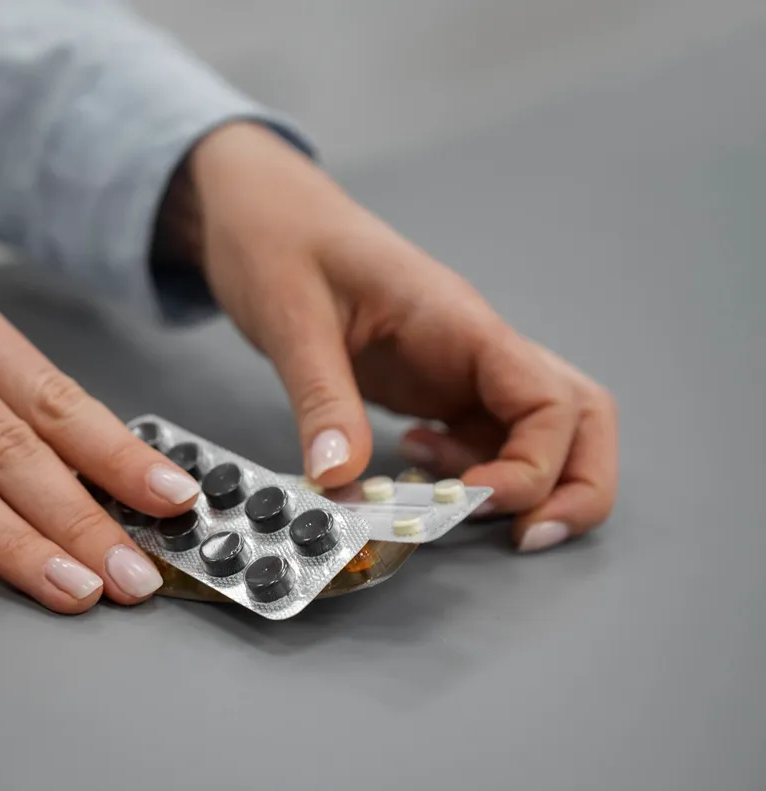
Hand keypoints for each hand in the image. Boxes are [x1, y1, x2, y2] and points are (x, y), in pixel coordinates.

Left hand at [182, 123, 617, 551]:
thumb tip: (339, 483)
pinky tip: (411, 475)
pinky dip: (467, 471)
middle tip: (523, 538)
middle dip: (572, 485)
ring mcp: (457, 366)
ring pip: (537, 432)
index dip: (533, 466)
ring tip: (450, 510)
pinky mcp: (429, 383)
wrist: (258, 207)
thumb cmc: (278, 238)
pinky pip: (480, 436)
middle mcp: (474, 347)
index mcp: (459, 322)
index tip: (472, 502)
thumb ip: (322, 399)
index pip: (550, 399)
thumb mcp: (291, 319)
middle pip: (577, 417)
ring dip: (519, 483)